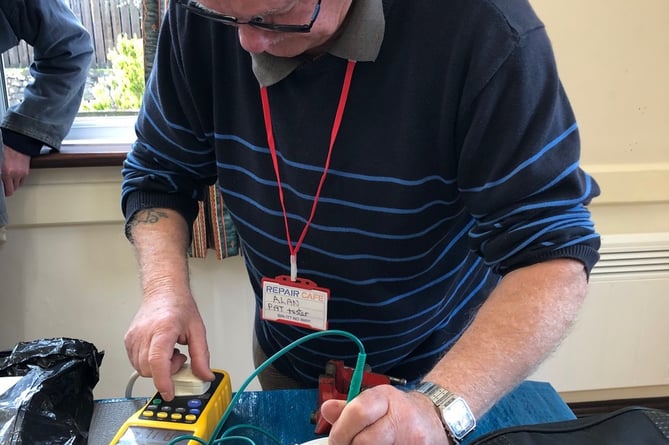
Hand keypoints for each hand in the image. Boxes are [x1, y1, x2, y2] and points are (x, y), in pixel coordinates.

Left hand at [1, 145, 30, 195]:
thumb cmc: (5, 149)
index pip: (6, 189)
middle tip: (5, 186)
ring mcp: (21, 173)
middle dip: (8, 189)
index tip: (2, 190)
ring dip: (13, 184)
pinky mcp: (26, 171)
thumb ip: (1, 172)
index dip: (3, 191)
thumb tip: (2, 178)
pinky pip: (22, 180)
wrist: (17, 141)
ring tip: (9, 179)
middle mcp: (13, 174)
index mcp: (5, 172)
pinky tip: (15, 175)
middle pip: (11, 190)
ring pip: (17, 186)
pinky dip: (18, 180)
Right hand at [124, 292, 214, 400]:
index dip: (163, 381)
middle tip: (178, 358)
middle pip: (149, 369)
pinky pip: (136, 362)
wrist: (163, 291)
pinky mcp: (128, 340)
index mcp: (163, 329)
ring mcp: (134, 337)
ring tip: (169, 351)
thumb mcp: (198, 330)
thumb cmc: (179, 306)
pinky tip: (159, 351)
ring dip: (157, 368)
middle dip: (166, 372)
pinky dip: (148, 363)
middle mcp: (145, 333)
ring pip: (141, 369)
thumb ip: (202, 356)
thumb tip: (205, 375)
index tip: (170, 392)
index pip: (157, 361)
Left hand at [320, 385, 450, 444]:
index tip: (335, 441)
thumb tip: (326, 409)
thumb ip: (349, 408)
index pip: (357, 412)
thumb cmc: (400, 412)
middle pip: (364, 442)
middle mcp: (401, 416)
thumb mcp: (376, 402)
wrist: (436, 419)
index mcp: (385, 397)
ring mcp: (412, 438)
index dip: (341, 431)